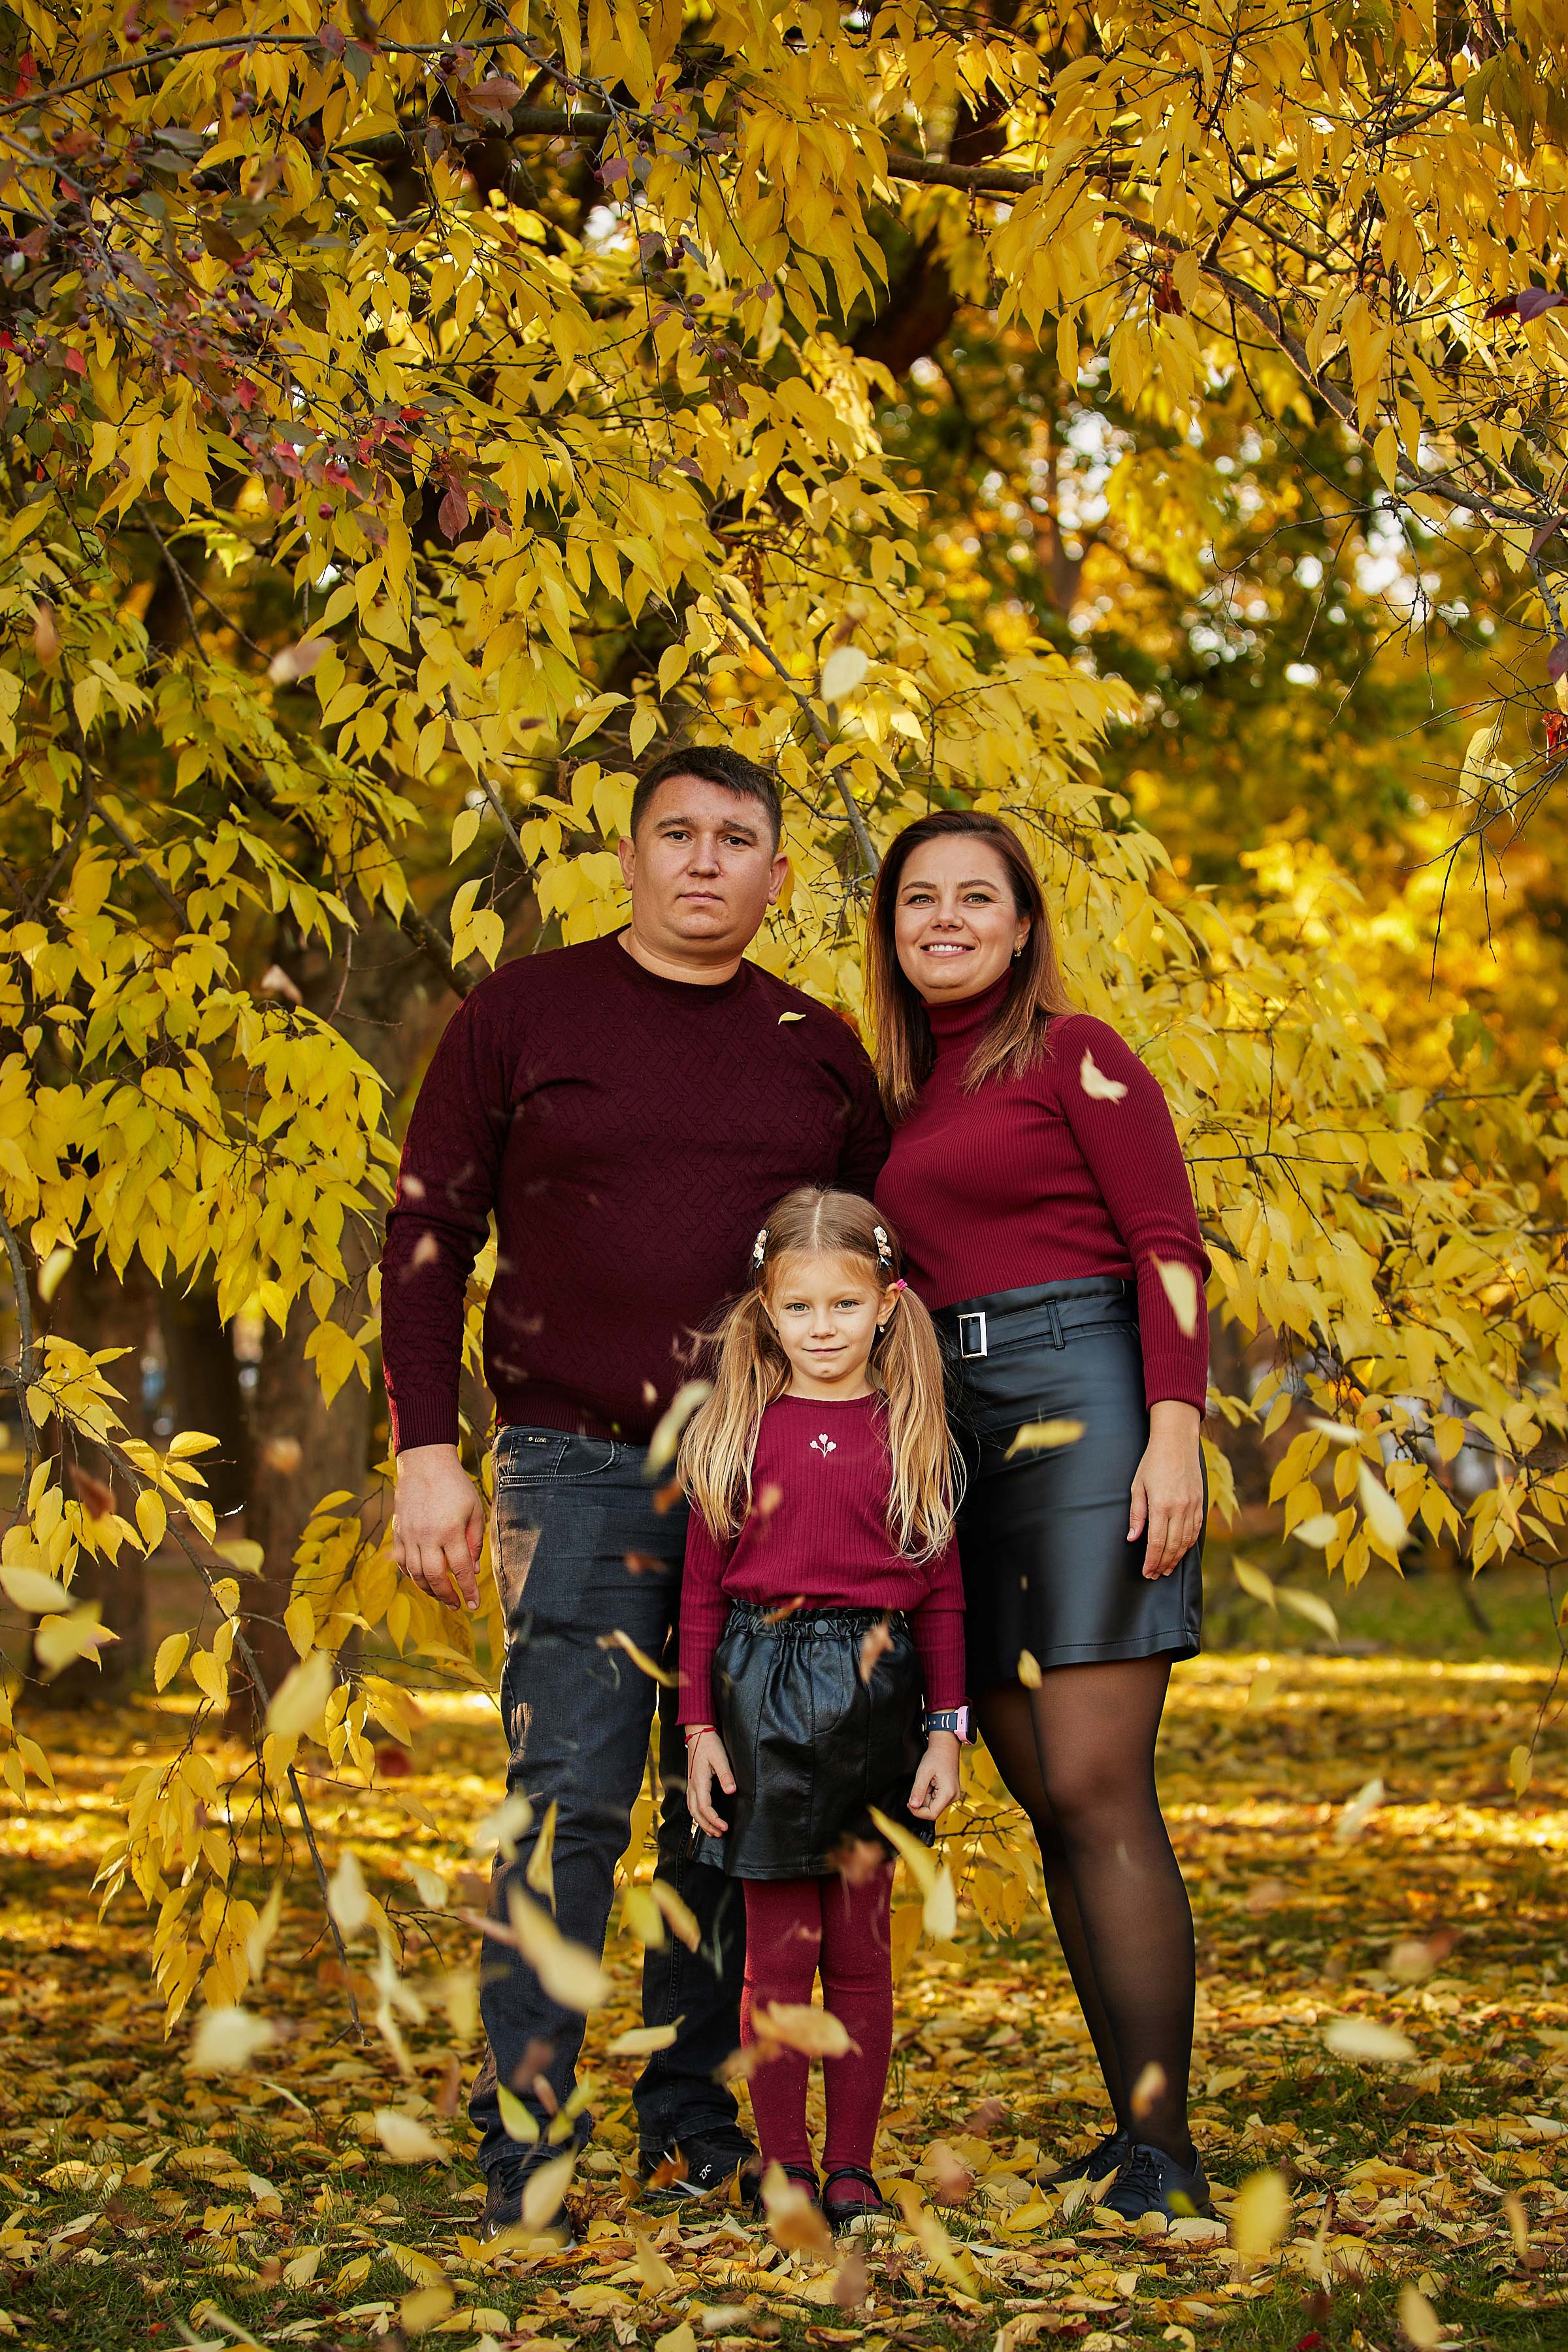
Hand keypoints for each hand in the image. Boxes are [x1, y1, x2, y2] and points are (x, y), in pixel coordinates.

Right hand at [392, 1443, 484, 1610]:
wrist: (424, 1463)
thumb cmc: (454, 1485)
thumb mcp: (474, 1509)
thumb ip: (475, 1541)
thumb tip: (472, 1571)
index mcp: (450, 1530)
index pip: (460, 1570)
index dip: (468, 1590)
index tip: (474, 1605)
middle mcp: (427, 1536)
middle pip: (435, 1577)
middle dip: (447, 1596)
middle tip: (457, 1606)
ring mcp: (409, 1535)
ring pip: (415, 1574)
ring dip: (428, 1590)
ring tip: (442, 1597)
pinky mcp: (398, 1532)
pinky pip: (402, 1563)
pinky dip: (411, 1576)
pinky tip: (422, 1581)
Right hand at [686, 1729, 734, 1837]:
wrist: (698, 1733)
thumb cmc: (710, 1744)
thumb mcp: (720, 1758)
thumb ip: (726, 1775)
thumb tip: (731, 1791)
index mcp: (699, 1781)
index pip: (704, 1807)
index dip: (714, 1820)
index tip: (724, 1827)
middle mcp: (692, 1785)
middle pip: (696, 1813)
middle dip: (707, 1826)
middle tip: (720, 1834)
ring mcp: (690, 1785)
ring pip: (692, 1810)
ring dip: (702, 1822)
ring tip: (713, 1831)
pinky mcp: (692, 1783)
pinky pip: (691, 1804)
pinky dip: (697, 1815)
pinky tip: (704, 1818)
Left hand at [908, 1730, 959, 1820]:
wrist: (945, 1747)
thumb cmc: (936, 1757)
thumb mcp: (923, 1773)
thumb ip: (918, 1791)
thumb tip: (913, 1806)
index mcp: (947, 1794)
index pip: (931, 1814)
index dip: (918, 1812)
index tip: (909, 1803)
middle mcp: (953, 1797)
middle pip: (932, 1810)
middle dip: (922, 1800)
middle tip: (921, 1784)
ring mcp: (952, 1795)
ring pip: (933, 1805)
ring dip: (926, 1796)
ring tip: (928, 1781)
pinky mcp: (950, 1793)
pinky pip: (936, 1799)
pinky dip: (930, 1793)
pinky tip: (932, 1782)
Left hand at [1129, 1401, 1203, 1578]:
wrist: (1177, 1442)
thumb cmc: (1152, 1462)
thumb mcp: (1137, 1485)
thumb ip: (1137, 1513)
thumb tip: (1132, 1538)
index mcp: (1161, 1504)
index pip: (1157, 1542)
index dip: (1152, 1560)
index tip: (1147, 1572)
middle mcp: (1180, 1508)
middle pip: (1172, 1545)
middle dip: (1163, 1563)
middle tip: (1155, 1575)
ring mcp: (1193, 1506)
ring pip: (1186, 1541)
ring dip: (1176, 1558)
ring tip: (1167, 1568)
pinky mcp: (1201, 1503)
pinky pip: (1196, 1530)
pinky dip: (1189, 1544)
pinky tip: (1181, 1551)